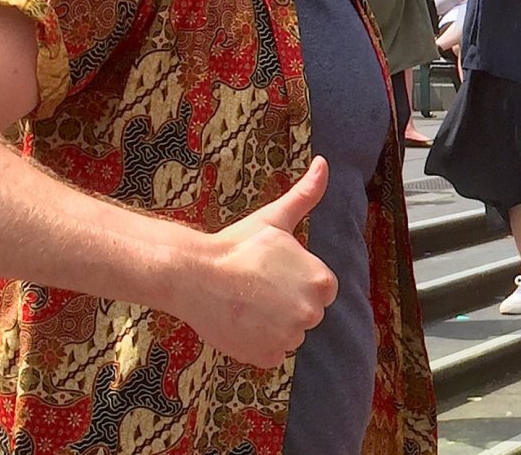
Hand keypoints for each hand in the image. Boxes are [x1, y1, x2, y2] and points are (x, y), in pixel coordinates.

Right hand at [183, 157, 337, 367]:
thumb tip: (324, 162)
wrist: (196, 275)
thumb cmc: (236, 246)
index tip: (272, 274)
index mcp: (322, 282)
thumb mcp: (276, 218)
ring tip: (246, 303)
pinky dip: (257, 343)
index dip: (296, 280)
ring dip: (272, 324)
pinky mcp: (268, 358)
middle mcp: (312, 313)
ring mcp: (290, 339)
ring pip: (288, 333)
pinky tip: (240, 322)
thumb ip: (306, 194)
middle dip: (285, 303)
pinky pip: (270, 353)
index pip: (321, 288)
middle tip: (256, 287)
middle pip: (305, 312)